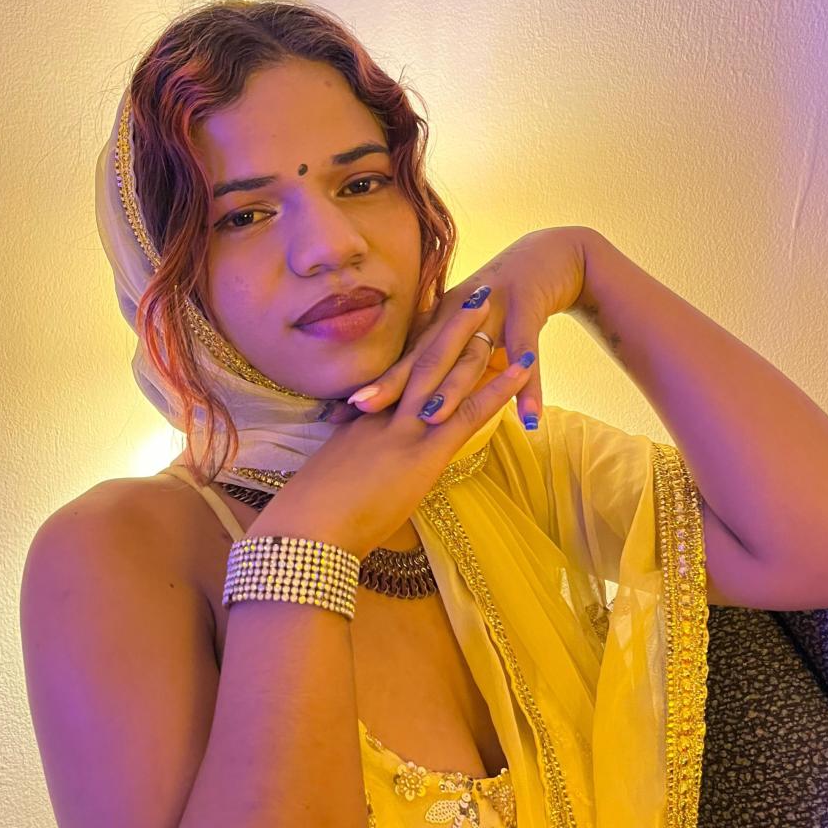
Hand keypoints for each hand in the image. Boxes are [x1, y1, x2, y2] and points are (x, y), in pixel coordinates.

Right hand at [256, 296, 539, 559]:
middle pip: (419, 361)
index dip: (416, 349)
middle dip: (445, 327)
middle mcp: (384, 416)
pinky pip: (467, 413)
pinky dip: (498, 388)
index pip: (395, 378)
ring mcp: (404, 431)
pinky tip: (522, 367)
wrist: (305, 531)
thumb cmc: (311, 521)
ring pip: (442, 374)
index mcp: (363, 424)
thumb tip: (361, 478)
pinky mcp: (422, 454)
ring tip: (493, 306)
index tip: (432, 322)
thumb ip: (354, 472)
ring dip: (471, 339)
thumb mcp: (333, 486)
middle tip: (469, 296)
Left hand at [324, 226, 590, 427]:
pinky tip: (529, 419)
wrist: (552, 255)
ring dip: (454, 388)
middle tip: (360, 408)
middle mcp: (458, 314)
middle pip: (425, 355)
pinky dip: (530, 388)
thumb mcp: (468, 331)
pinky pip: (528, 352)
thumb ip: (443, 361)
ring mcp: (494, 309)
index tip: (337, 410)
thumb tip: (412, 402)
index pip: (404, 360)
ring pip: (471, 353)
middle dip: (393, 383)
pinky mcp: (529, 308)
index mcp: (441, 322)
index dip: (375, 384)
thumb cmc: (504, 303)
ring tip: (432, 420)